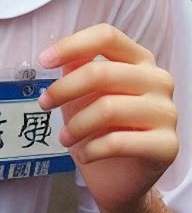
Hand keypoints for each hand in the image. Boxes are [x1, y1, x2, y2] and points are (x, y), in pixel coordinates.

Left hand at [38, 25, 178, 212]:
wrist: (118, 176)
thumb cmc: (97, 126)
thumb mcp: (82, 92)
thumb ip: (77, 67)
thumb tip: (59, 55)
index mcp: (139, 59)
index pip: (107, 36)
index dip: (72, 45)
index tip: (43, 61)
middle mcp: (158, 80)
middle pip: (102, 72)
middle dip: (64, 89)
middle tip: (43, 104)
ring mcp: (167, 112)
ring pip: (108, 108)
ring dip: (76, 125)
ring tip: (63, 137)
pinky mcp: (168, 145)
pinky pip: (119, 142)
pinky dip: (91, 149)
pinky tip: (82, 153)